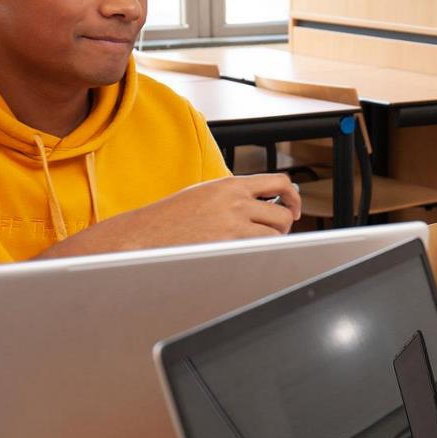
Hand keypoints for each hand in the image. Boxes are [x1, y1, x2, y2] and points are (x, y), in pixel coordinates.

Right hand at [42, 173, 301, 257]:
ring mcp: (233, 223)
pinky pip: (261, 249)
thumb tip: (263, 205)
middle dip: (284, 226)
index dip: (293, 197)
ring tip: (257, 246)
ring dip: (273, 242)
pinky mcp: (228, 244)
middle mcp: (235, 200)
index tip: (293, 209)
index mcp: (229, 184)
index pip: (278, 182)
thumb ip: (233, 196)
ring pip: (276, 234)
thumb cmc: (170, 219)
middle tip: (273, 235)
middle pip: (283, 212)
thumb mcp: (203, 194)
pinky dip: (262, 254)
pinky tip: (247, 255)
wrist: (143, 235)